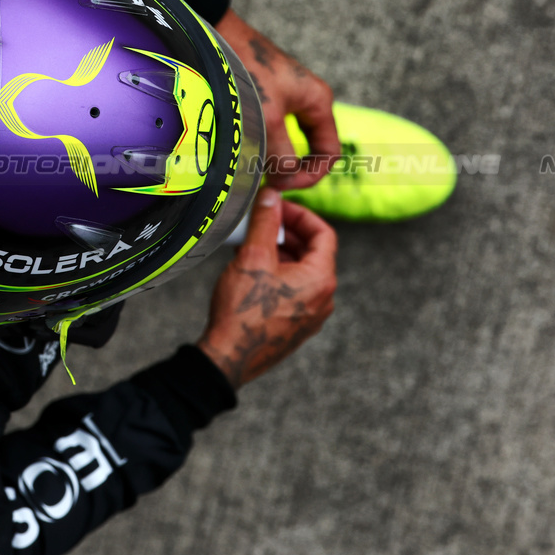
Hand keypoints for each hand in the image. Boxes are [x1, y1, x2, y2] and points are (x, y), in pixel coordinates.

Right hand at [197, 188, 337, 389]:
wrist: (230, 358)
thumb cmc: (243, 312)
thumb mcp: (253, 257)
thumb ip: (265, 222)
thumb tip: (271, 197)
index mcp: (321, 279)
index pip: (324, 233)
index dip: (301, 215)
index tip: (278, 208)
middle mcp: (323, 298)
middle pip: (314, 253)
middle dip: (287, 234)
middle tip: (262, 225)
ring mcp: (311, 315)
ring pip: (302, 273)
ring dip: (281, 254)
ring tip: (251, 248)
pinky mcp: (296, 327)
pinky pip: (294, 292)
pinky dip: (278, 275)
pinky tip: (252, 273)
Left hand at [216, 9, 337, 189]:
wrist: (218, 34)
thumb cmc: (246, 69)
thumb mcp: (267, 117)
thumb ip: (280, 152)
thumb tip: (284, 178)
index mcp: (318, 101)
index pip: (330, 152)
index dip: (311, 175)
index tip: (283, 184)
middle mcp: (308, 100)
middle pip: (313, 149)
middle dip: (295, 169)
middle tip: (269, 182)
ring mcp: (289, 98)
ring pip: (292, 141)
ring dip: (278, 158)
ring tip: (256, 170)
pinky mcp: (270, 97)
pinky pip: (276, 130)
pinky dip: (267, 144)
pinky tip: (248, 151)